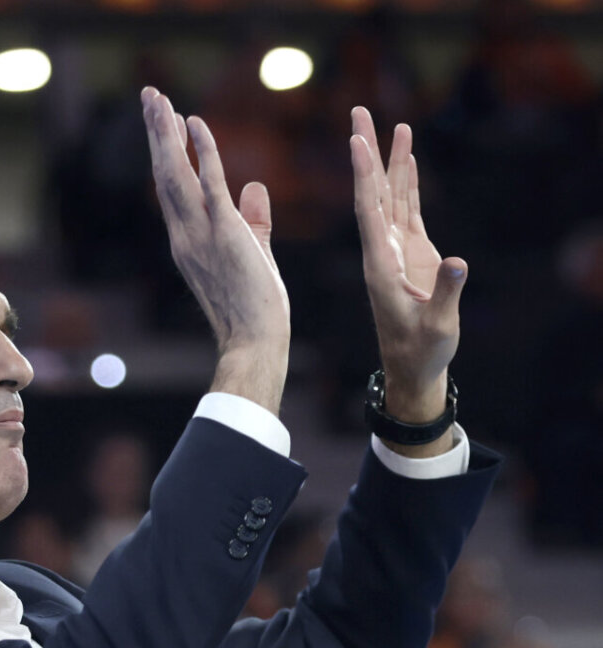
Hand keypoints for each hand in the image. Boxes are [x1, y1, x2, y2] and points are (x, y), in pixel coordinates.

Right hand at [141, 87, 289, 410]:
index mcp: (189, 243)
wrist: (255, 341)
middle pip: (165, 175)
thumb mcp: (253, 254)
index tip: (163, 122)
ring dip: (166, 134)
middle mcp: (186, 237)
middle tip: (150, 95)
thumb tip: (254, 187)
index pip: (174, 190)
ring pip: (177, 175)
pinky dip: (202, 152)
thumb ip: (253, 220)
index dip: (167, 153)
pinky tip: (194, 123)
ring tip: (158, 99)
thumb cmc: (255, 309)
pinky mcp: (225, 234)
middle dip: (157, 133)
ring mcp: (201, 236)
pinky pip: (210, 184)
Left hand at [351, 107, 466, 423]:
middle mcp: (382, 253)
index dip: (364, 176)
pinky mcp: (411, 255)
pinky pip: (406, 211)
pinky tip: (407, 159)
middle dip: (367, 153)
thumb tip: (458, 263)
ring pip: (391, 197)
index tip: (356, 142)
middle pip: (372, 194)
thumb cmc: (422, 352)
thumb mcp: (437, 326)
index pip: (368, 212)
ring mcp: (395, 252)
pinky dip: (407, 184)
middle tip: (358, 112)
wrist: (414, 369)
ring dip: (391, 161)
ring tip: (395, 123)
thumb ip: (446, 293)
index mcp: (380, 267)